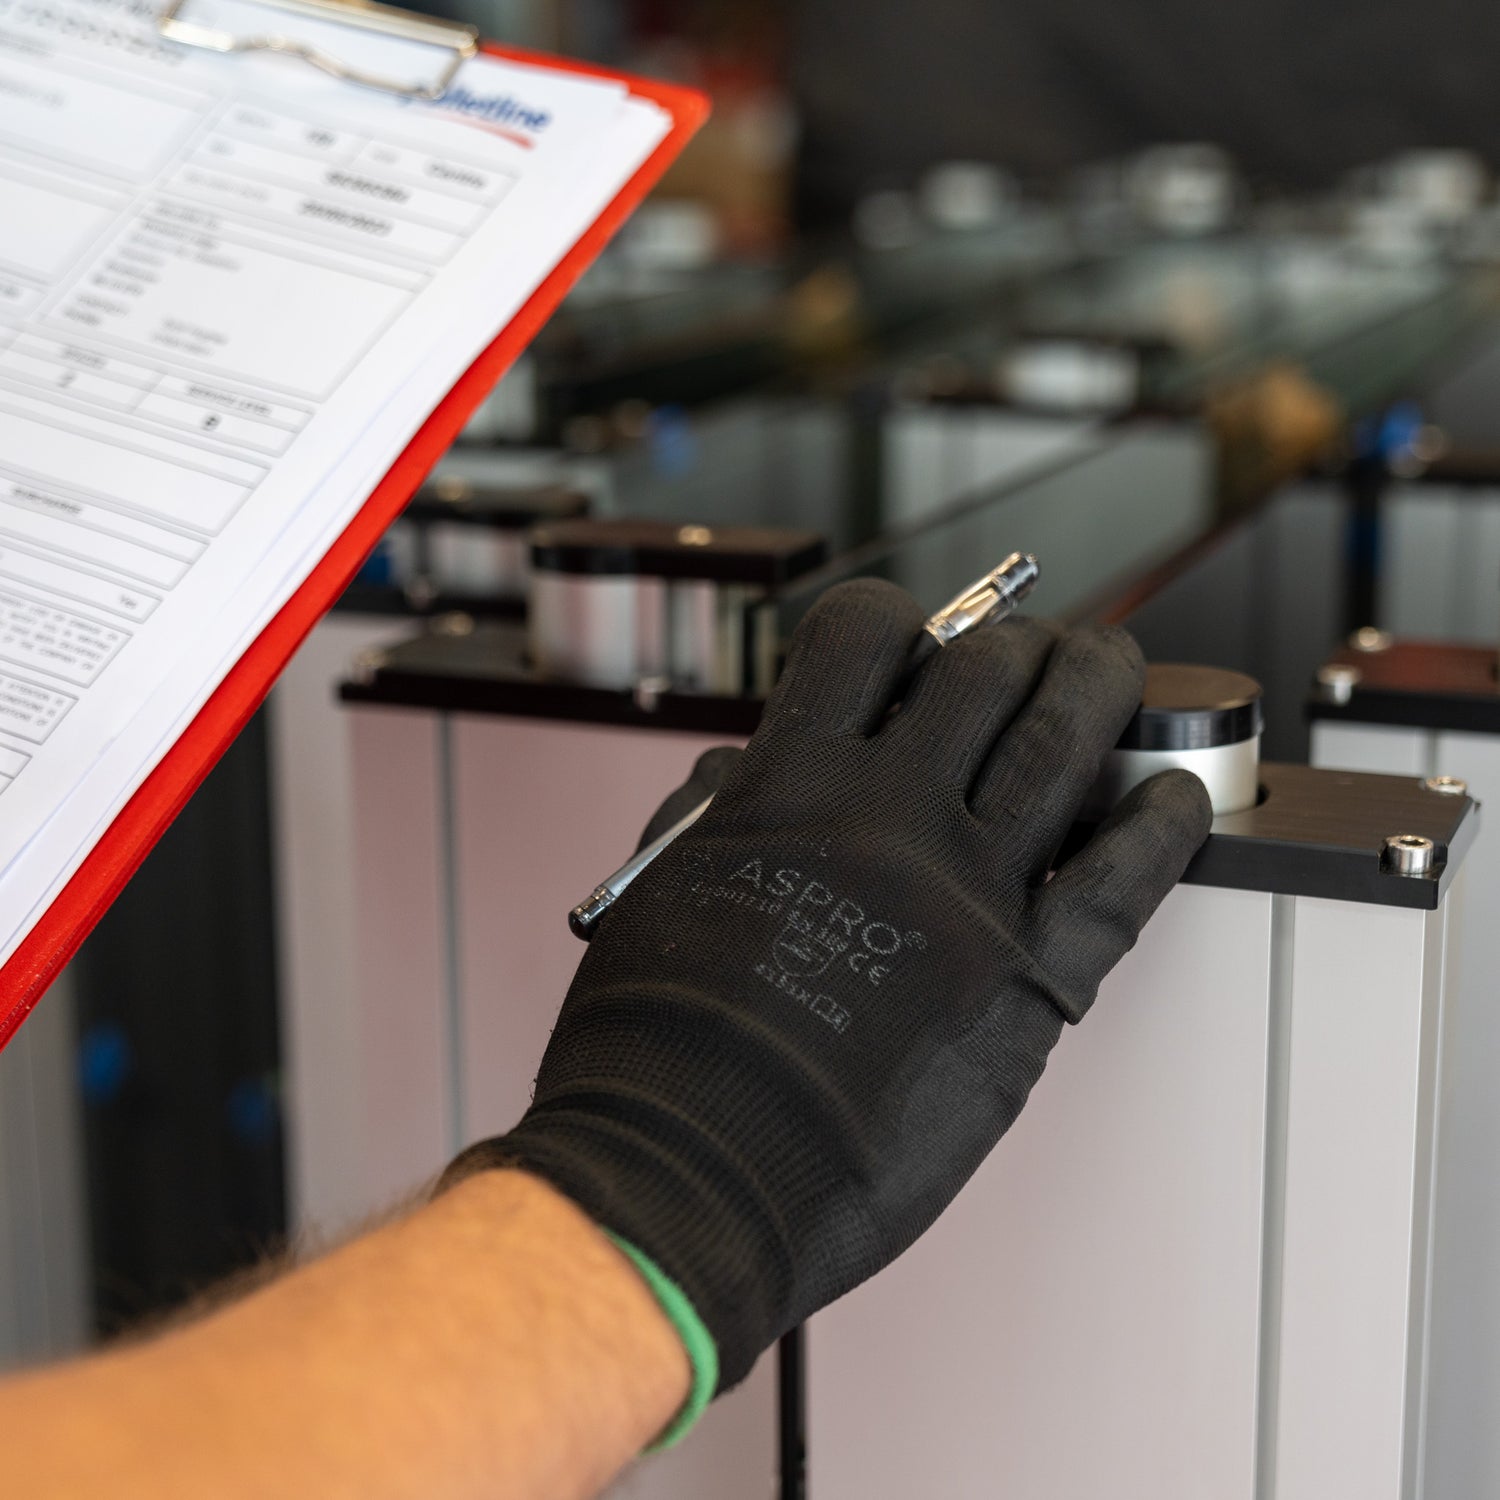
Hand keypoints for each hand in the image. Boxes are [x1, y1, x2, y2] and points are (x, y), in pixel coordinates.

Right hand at [444, 580, 1210, 1393]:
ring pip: (1067, 740)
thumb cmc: (655, 1054)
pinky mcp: (1027, 985)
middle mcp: (887, 816)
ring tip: (1112, 671)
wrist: (691, 1176)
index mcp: (788, 786)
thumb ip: (717, 813)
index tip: (916, 642)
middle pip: (989, 669)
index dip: (900, 620)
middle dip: (1020, 643)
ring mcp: (968, 894)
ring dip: (1100, 685)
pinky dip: (1162, 827)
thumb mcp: (658, 892)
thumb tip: (750, 767)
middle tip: (1035, 653)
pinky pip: (1122, 882)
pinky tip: (1174, 798)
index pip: (866, 635)